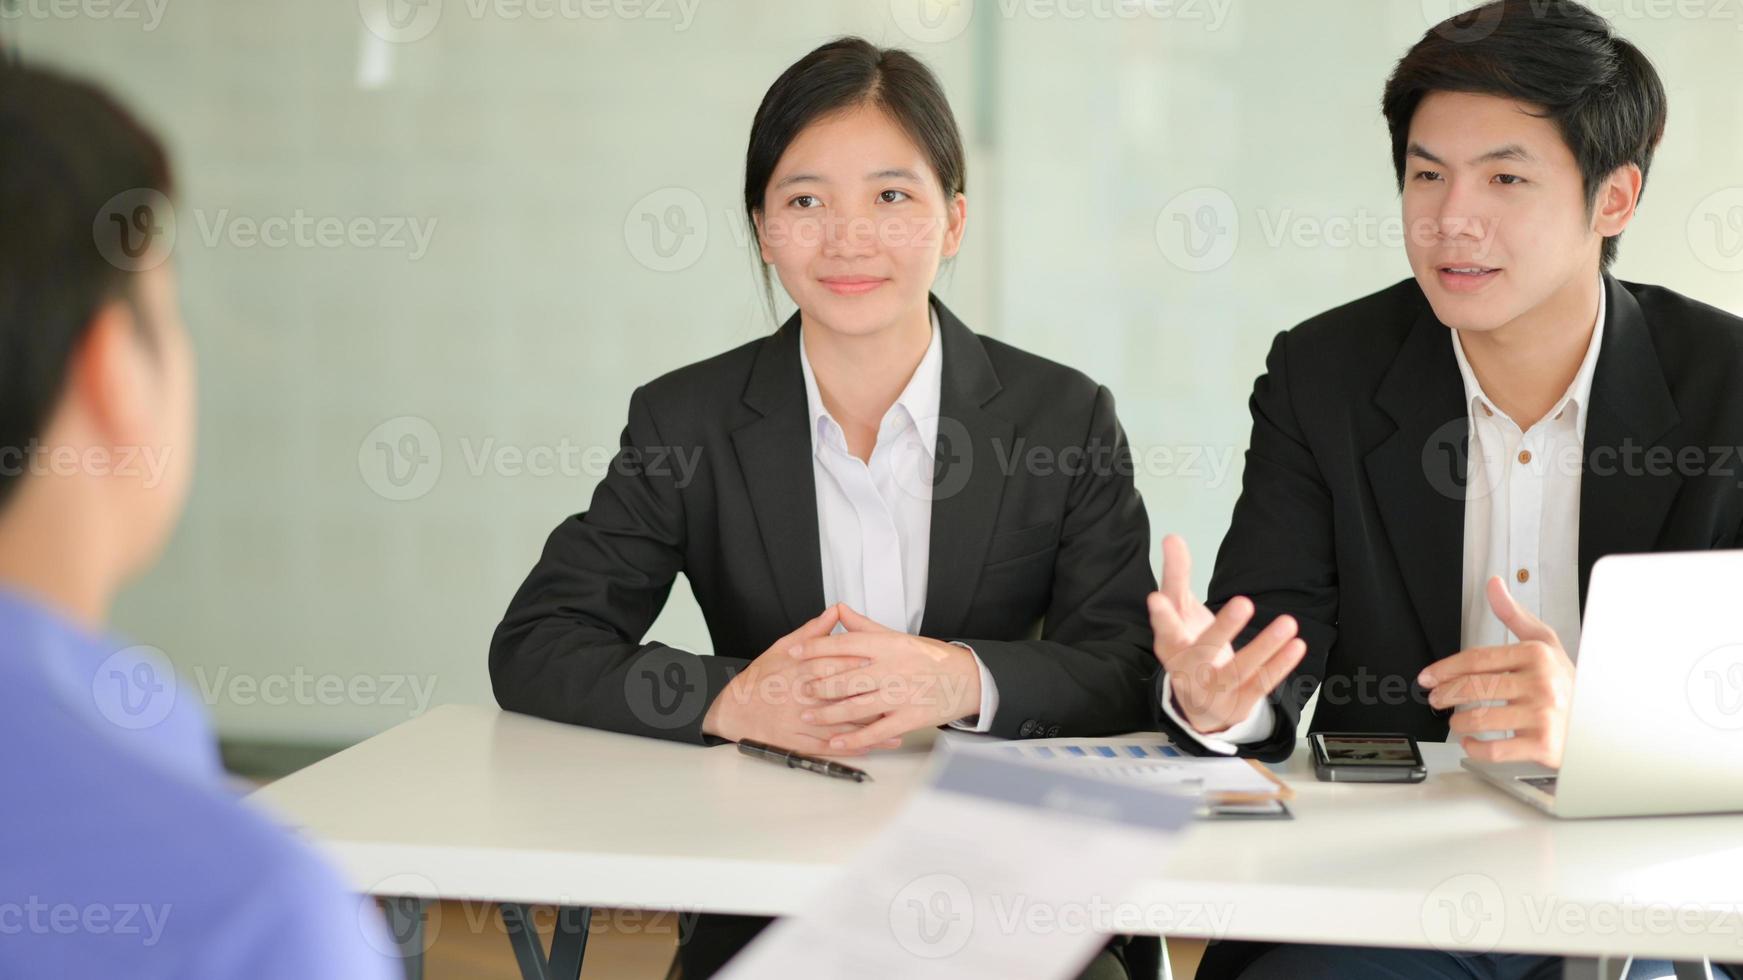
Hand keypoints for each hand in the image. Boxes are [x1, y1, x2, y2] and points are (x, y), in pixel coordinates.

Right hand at [700, 606, 899, 754]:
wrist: (735, 709)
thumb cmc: (760, 678)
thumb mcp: (782, 647)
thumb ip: (812, 631)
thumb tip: (835, 611)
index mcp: (802, 669)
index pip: (838, 664)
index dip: (864, 664)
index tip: (889, 662)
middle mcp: (804, 695)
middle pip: (845, 695)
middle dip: (875, 696)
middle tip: (903, 696)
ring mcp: (802, 720)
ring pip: (842, 724)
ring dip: (871, 727)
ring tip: (897, 728)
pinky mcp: (799, 741)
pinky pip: (829, 745)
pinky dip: (851, 746)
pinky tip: (871, 746)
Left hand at [788, 605, 982, 753]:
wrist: (968, 678)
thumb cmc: (930, 657)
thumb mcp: (897, 636)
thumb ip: (864, 626)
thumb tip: (837, 610)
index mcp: (887, 645)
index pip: (844, 643)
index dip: (815, 648)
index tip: (794, 653)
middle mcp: (892, 669)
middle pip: (845, 677)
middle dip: (816, 685)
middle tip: (797, 689)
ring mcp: (900, 695)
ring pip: (856, 706)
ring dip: (828, 713)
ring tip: (807, 715)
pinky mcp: (909, 719)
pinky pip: (876, 732)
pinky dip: (853, 739)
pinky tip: (835, 742)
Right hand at [1148, 534, 1305, 734]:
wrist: (1198, 704)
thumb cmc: (1188, 646)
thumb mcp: (1179, 611)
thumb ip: (1176, 575)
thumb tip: (1173, 537)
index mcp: (1170, 647)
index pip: (1165, 630)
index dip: (1161, 616)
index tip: (1157, 599)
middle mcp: (1188, 672)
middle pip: (1203, 651)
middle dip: (1224, 628)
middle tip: (1243, 602)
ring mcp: (1214, 692)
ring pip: (1239, 670)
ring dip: (1264, 646)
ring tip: (1287, 623)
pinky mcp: (1238, 704)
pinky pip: (1261, 684)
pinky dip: (1280, 665)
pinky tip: (1296, 645)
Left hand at [1420, 576, 1574, 767]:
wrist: (1600, 721)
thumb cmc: (1567, 683)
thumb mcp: (1545, 643)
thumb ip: (1514, 615)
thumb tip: (1494, 585)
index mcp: (1537, 656)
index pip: (1477, 659)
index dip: (1445, 668)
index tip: (1428, 677)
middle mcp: (1541, 684)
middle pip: (1474, 687)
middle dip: (1446, 694)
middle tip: (1435, 699)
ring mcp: (1543, 716)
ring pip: (1480, 719)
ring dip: (1459, 721)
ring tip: (1456, 720)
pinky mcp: (1544, 745)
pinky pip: (1496, 749)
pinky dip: (1476, 747)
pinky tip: (1471, 742)